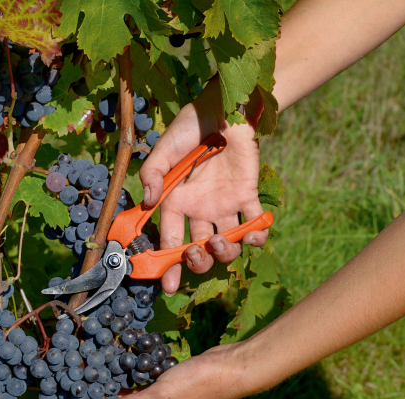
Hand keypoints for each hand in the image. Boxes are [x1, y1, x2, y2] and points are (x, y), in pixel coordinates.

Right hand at [139, 78, 268, 293]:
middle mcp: (199, 209)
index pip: (169, 241)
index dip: (167, 265)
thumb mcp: (163, 149)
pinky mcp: (247, 196)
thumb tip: (147, 202)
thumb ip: (151, 174)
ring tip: (220, 240)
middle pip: (198, 250)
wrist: (225, 108)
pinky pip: (255, 224)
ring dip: (224, 251)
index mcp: (176, 202)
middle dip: (197, 262)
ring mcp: (224, 205)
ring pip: (226, 243)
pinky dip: (258, 235)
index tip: (167, 286)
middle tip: (196, 254)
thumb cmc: (190, 127)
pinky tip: (253, 235)